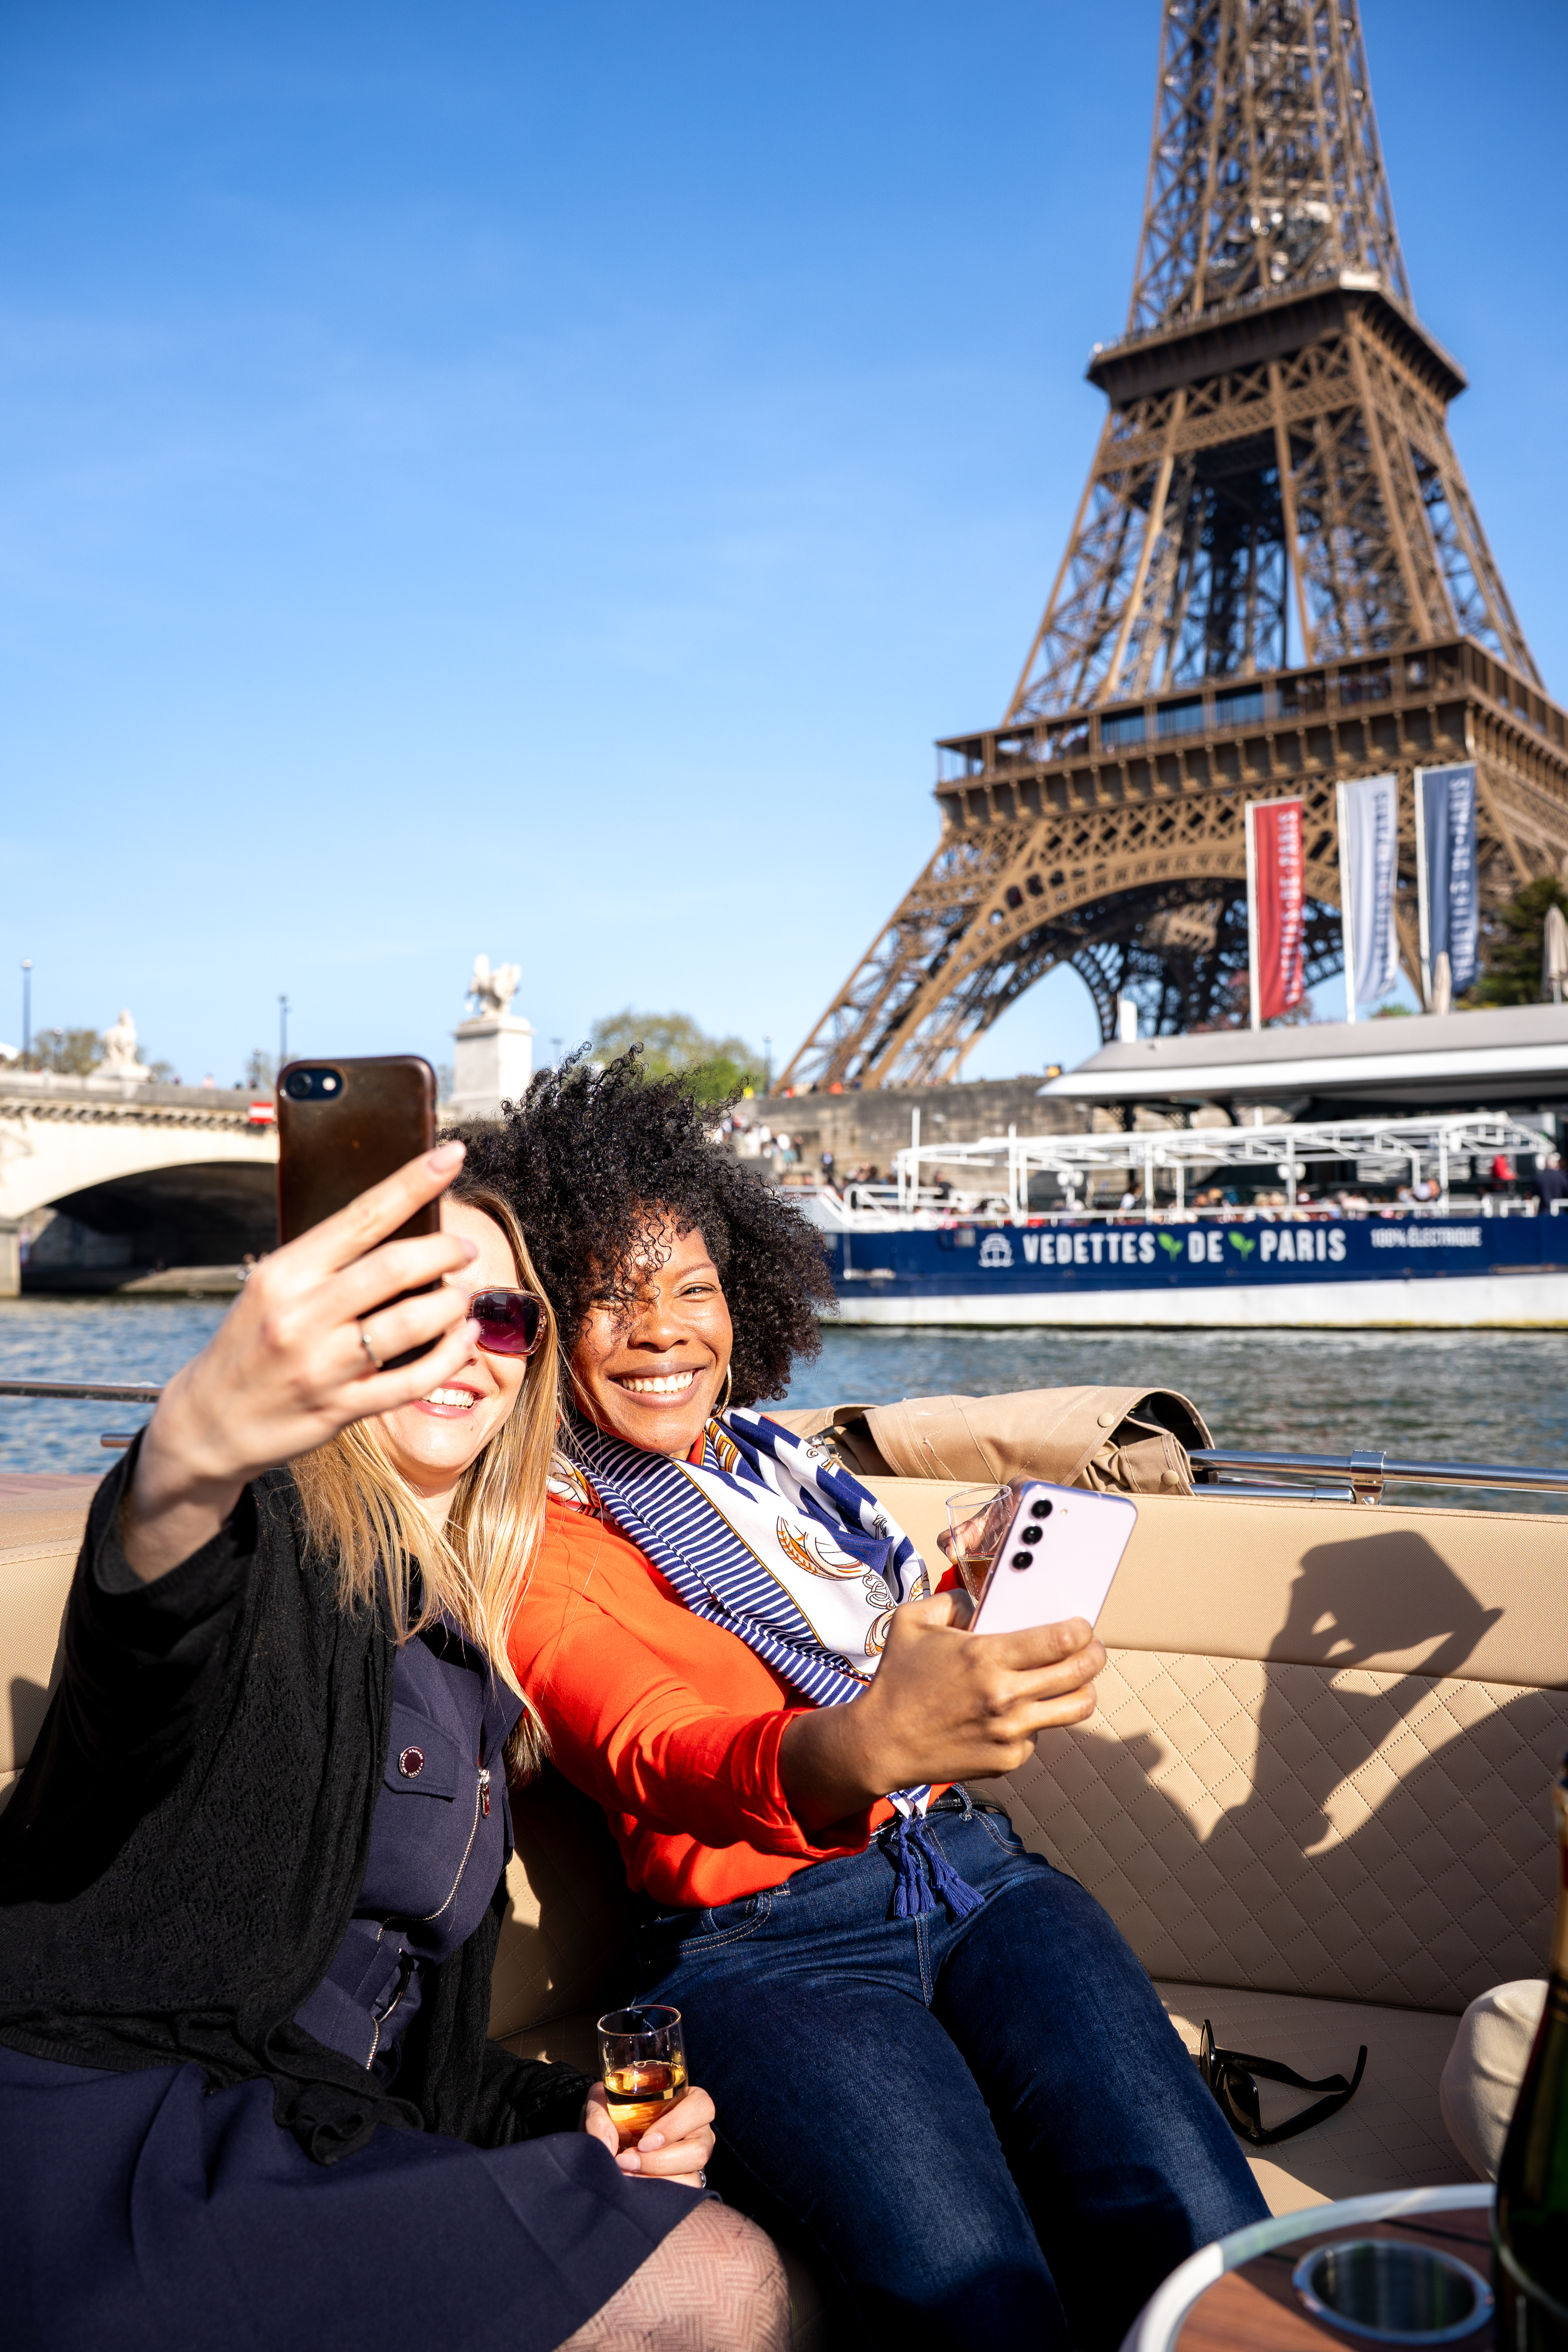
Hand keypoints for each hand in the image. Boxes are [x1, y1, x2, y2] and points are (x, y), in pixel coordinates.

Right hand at [123, 1141, 484, 1582]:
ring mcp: (322, 1366)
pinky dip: (451, 1356)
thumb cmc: (250, 1344)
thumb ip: (327, 1262)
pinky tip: (463, 1339)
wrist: (208, 1422)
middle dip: (445, 1252)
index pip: (360, 1216)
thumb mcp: (271, 1289)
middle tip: (466, 1249)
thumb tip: (398, 1225)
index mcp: (284, 1274)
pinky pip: (413, 1380)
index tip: (450, 1154)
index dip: (412, 1181)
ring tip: (463, 1295)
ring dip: (453, 1304)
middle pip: (394, 1269)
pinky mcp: (340, 1409)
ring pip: (411, 1324)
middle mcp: (301, 1316)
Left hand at [580, 2082, 715, 2183]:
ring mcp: (692, 2160)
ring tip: (628, 2176)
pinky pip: (683, 2196)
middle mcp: (696, 2132)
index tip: (644, 2141)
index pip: (701, 2107)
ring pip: (692, 2179)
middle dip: (660, 2161)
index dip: (676, 2125)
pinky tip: (636, 2189)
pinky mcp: (683, 2183)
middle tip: (627, 2161)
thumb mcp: (601, 2104)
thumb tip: (607, 2145)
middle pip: (698, 2150)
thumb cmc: (610, 2113)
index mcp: (686, 2102)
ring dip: (658, 2180)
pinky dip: (658, 2196)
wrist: (605, 2139)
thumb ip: (598, 2118)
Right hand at [779, 1592, 1104, 1826]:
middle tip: (1092, 1649)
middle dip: (1094, 1656)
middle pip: (1079, 1674)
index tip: (1082, 1626)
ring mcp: (1010, 1732)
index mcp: (986, 1657)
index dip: (1081, 1631)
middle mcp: (1005, 1696)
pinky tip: (1016, 1711)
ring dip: (1082, 1690)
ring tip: (1075, 1681)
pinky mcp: (1009, 1759)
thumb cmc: (897, 1679)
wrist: (880, 1743)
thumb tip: (979, 1599)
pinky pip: (1040, 1735)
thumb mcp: (912, 1622)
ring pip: (1074, 1709)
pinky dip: (1036, 1721)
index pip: (1060, 1641)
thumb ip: (950, 1600)